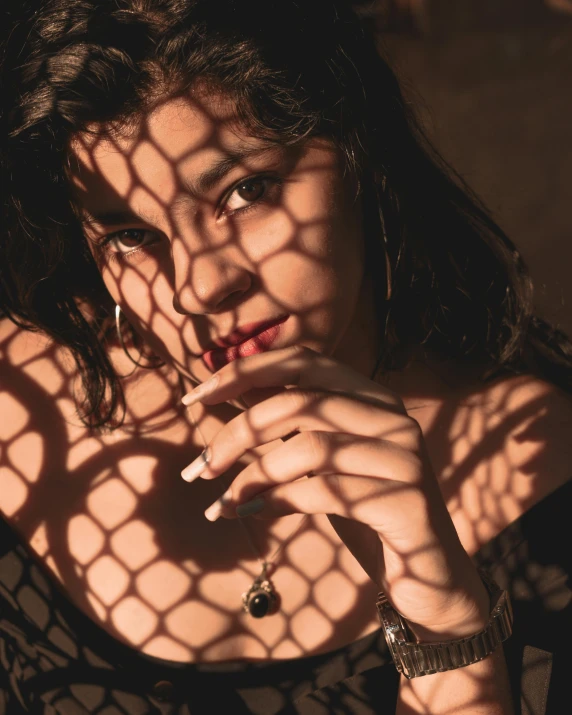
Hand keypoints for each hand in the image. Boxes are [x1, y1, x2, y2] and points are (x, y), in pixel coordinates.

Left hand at [181, 345, 488, 637]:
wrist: (429, 578)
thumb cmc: (364, 513)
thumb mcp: (322, 463)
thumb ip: (290, 426)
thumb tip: (230, 391)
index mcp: (373, 397)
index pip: (304, 361)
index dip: (246, 372)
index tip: (196, 398)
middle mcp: (393, 416)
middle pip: (301, 403)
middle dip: (238, 433)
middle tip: (199, 469)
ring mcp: (406, 455)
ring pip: (309, 447)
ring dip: (252, 476)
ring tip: (220, 503)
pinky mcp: (407, 499)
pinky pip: (325, 491)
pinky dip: (276, 501)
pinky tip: (251, 515)